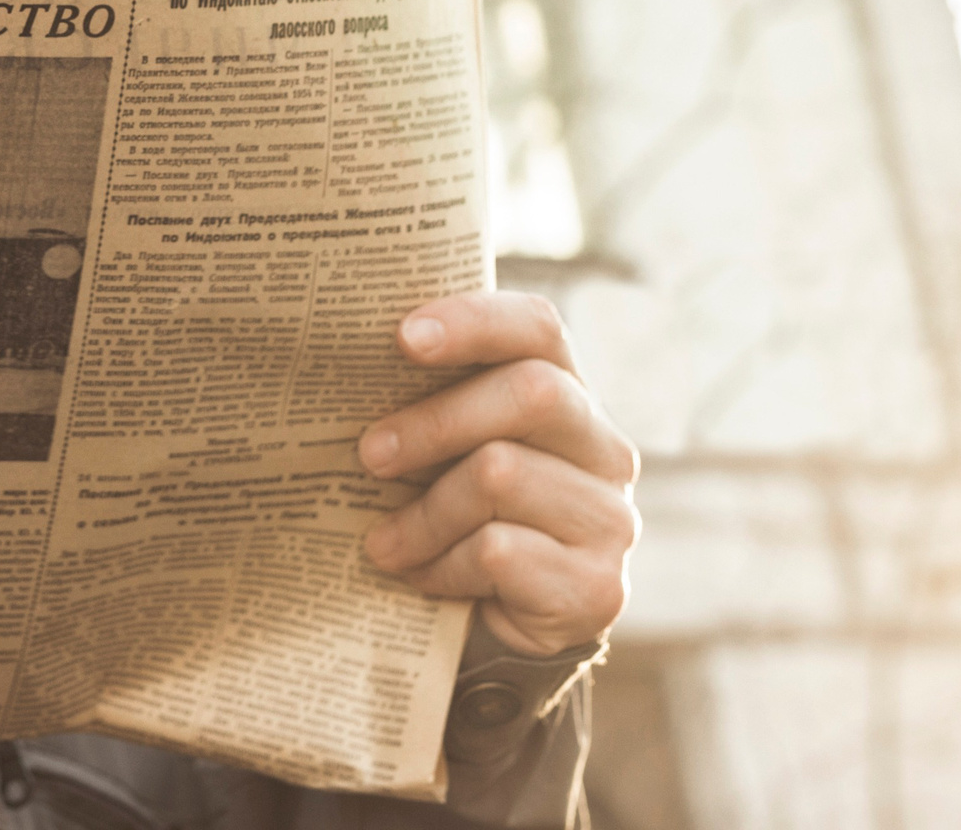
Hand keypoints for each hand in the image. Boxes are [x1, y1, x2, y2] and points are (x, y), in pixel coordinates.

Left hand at [356, 291, 637, 657]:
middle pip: (531, 393)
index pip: (539, 327)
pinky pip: (498, 550)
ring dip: (424, 513)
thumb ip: (428, 398)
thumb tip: (350, 357)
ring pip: (502, 474)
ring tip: (384, 543)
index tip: (402, 336)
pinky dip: (442, 564)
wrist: (490, 640)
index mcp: (568, 394)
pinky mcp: (598, 588)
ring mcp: (611, 521)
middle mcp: (605, 450)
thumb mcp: (443, 452)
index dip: (475, 321)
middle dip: (435, 421)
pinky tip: (423, 578)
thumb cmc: (454, 519)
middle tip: (368, 455)